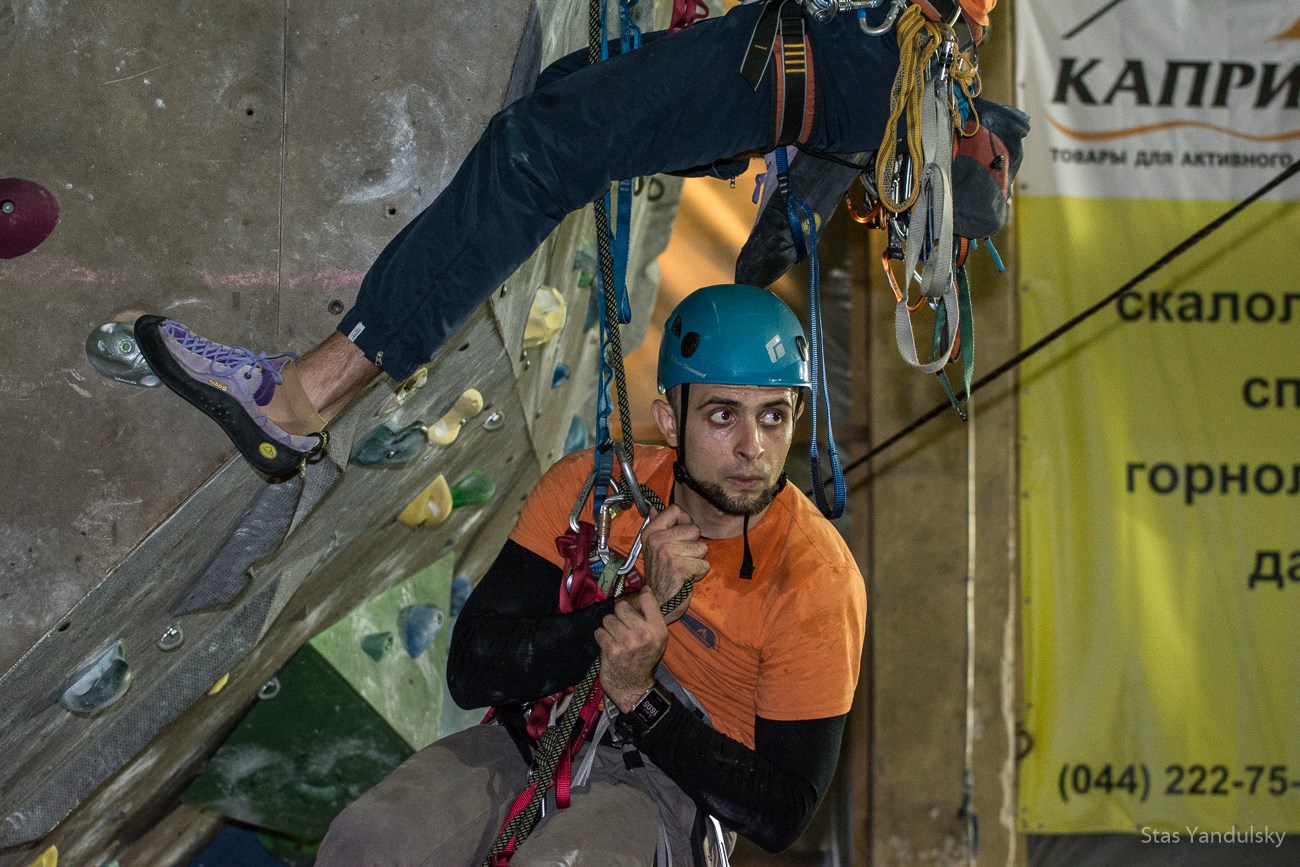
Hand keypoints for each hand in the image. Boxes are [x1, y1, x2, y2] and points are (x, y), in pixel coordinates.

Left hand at [595, 590, 668, 712]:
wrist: (633, 687)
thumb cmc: (644, 659)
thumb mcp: (657, 639)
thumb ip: (651, 616)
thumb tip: (644, 590)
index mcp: (659, 630)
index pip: (647, 599)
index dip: (638, 598)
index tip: (635, 606)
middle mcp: (644, 634)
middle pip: (622, 607)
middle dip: (619, 616)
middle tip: (622, 628)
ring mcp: (627, 642)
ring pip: (608, 619)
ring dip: (609, 628)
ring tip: (615, 638)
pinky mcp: (611, 650)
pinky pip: (599, 632)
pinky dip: (601, 638)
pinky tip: (608, 646)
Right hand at [639, 504, 708, 624]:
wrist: (658, 601)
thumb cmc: (660, 573)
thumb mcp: (653, 547)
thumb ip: (657, 525)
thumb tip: (654, 508)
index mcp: (650, 532)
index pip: (675, 510)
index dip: (686, 521)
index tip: (683, 534)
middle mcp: (657, 540)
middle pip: (694, 529)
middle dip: (693, 545)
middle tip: (681, 558)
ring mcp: (668, 553)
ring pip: (701, 547)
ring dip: (697, 560)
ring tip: (684, 568)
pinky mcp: (680, 567)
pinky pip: (704, 564)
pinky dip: (699, 573)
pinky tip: (687, 578)